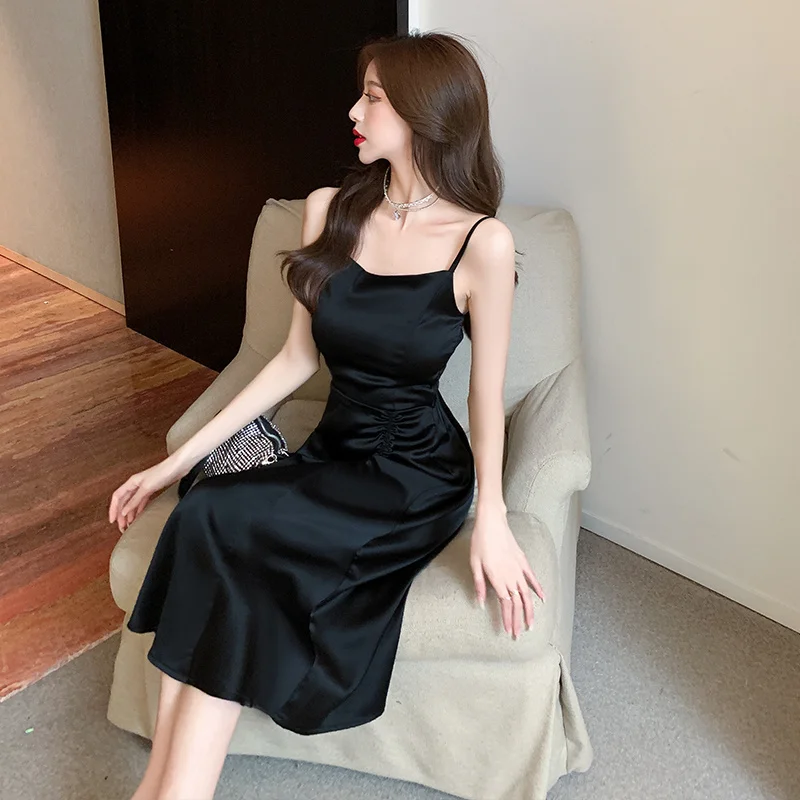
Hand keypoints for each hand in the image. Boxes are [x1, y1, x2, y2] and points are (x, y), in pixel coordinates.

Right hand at [108, 457, 185, 532]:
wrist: (178, 467)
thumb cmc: (162, 472)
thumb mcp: (146, 488)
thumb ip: (135, 500)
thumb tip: (124, 511)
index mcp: (131, 482)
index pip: (117, 497)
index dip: (113, 509)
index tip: (112, 520)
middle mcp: (135, 485)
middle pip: (124, 501)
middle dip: (121, 514)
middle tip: (122, 526)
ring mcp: (144, 487)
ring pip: (132, 502)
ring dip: (129, 513)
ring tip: (129, 524)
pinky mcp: (152, 489)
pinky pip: (142, 501)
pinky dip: (139, 509)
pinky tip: (139, 516)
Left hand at [469, 508, 545, 638]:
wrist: (491, 522)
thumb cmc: (479, 542)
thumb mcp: (474, 564)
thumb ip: (479, 585)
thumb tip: (480, 604)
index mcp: (498, 578)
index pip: (505, 605)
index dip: (508, 620)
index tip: (509, 632)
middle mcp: (511, 576)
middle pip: (517, 603)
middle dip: (518, 621)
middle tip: (518, 635)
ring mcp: (519, 569)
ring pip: (527, 595)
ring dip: (530, 611)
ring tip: (531, 624)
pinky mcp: (523, 561)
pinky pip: (533, 578)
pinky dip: (538, 589)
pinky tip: (543, 599)